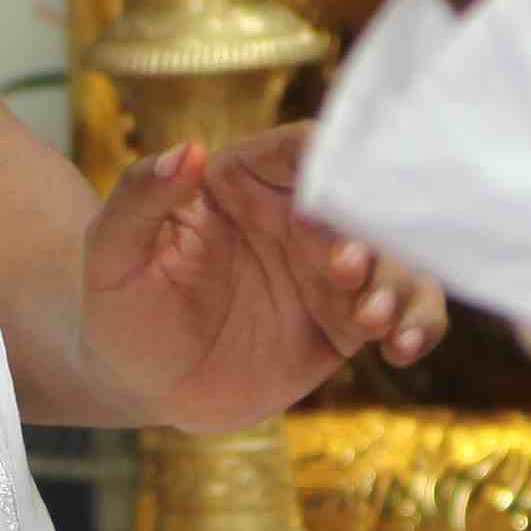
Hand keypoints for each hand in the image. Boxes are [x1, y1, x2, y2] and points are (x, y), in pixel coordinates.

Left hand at [77, 127, 448, 430]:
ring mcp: (328, 269)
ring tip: (373, 318)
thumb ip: (140, 197)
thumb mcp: (112, 251)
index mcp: (246, 178)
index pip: (303, 149)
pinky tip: (403, 346)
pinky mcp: (346, 322)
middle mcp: (299, 215)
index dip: (331, 164)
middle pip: (363, 203)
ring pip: (394, 258)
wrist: (138, 381)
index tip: (333, 198)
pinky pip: (402, 313)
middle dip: (371, 231)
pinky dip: (418, 324)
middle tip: (348, 268)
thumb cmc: (119, 304)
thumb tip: (184, 151)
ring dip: (399, 282)